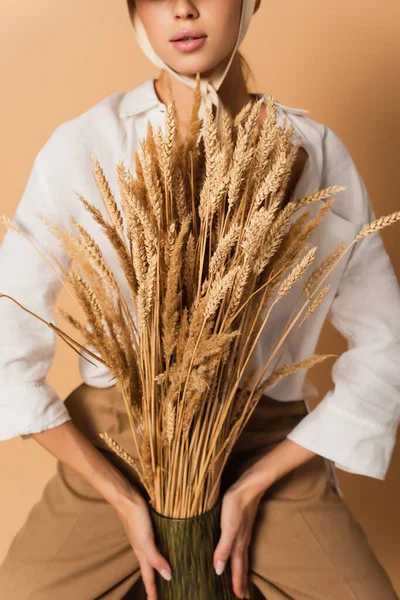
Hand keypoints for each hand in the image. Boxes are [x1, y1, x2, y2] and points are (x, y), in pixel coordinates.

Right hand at [115, 491, 171, 599]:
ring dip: (158, 567)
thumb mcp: (146, 540)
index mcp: (142, 554)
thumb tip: (168, 577)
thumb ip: (155, 558)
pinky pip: (155, 545)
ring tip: (166, 574)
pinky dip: (160, 551)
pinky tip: (166, 547)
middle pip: (150, 570)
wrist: (127, 498)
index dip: (152, 592)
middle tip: (163, 593)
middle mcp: (143, 548)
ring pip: (152, 557)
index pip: (148, 578)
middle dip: (155, 583)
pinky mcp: (148, 528)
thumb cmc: (135, 519)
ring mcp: (144, 538)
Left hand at [213, 482, 263, 599]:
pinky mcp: (242, 524)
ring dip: (242, 570)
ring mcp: (244, 532)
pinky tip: (238, 551)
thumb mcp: (228, 527)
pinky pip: (242, 546)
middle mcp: (242, 541)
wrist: (248, 486)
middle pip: (243, 565)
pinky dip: (240, 555)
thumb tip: (219, 570)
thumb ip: (224, 548)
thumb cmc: (236, 505)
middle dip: (243, 581)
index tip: (239, 597)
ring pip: (243, 556)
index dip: (238, 584)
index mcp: (238, 544)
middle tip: (244, 596)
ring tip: (243, 579)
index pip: (238, 569)